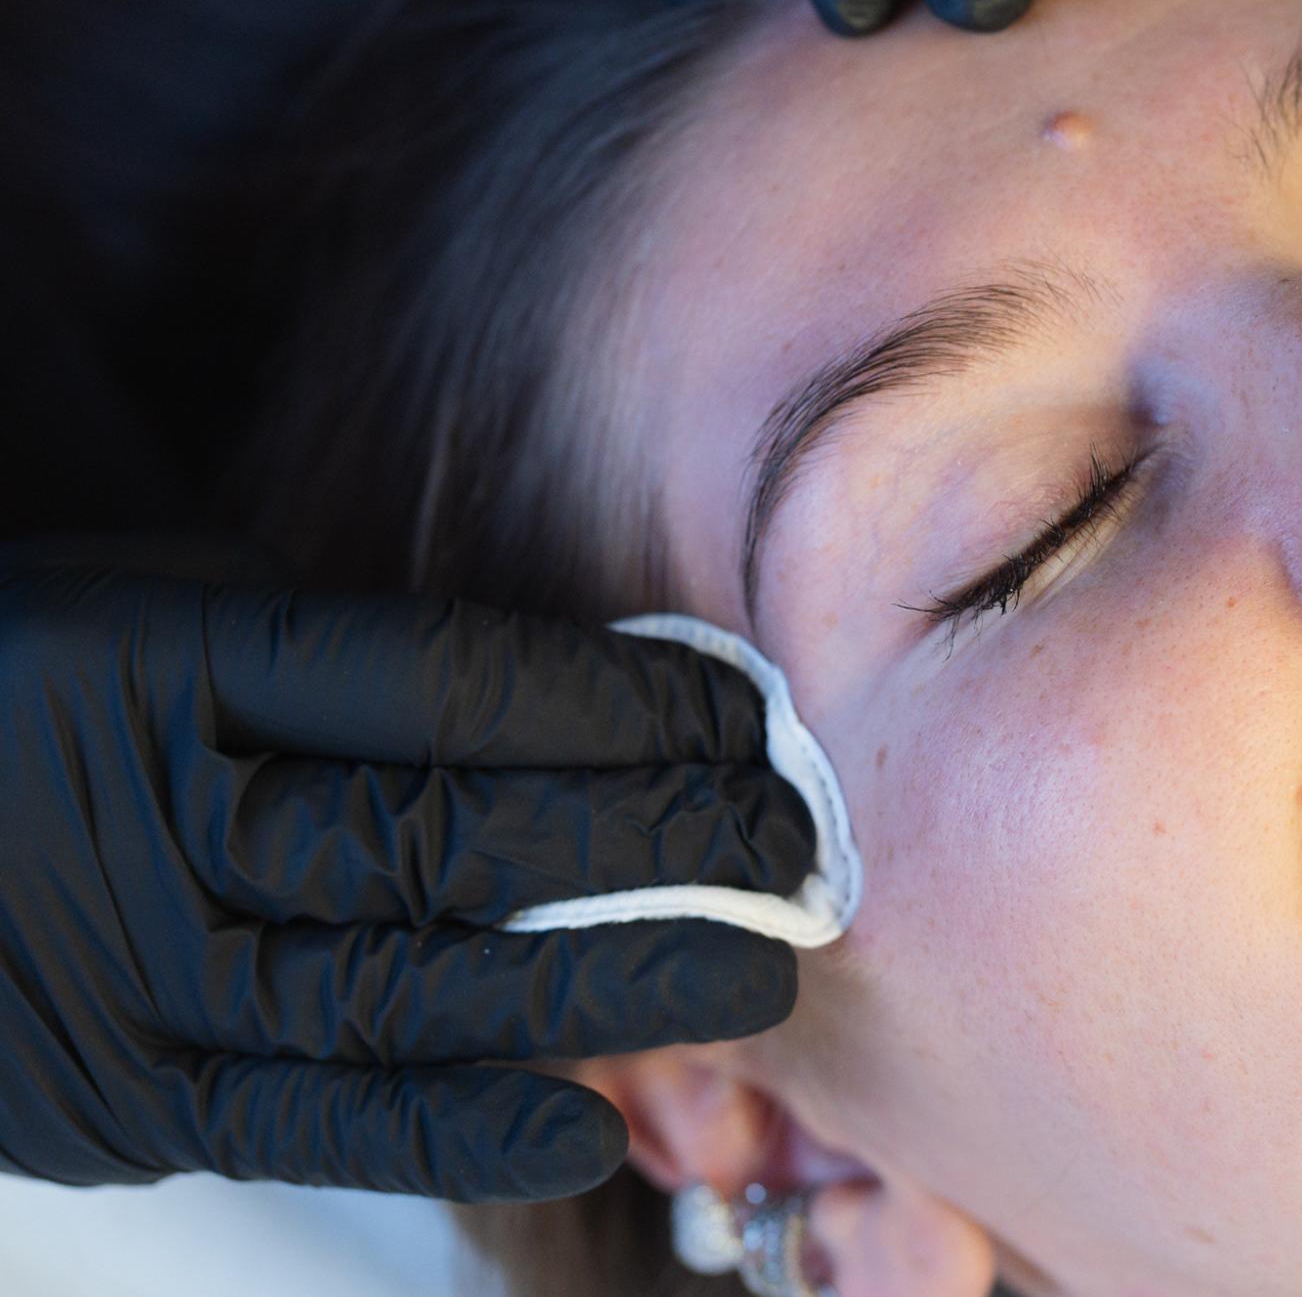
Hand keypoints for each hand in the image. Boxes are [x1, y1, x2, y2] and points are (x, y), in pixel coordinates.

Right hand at [0, 538, 817, 1202]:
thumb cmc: (45, 694)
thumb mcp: (164, 605)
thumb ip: (343, 657)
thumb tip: (586, 704)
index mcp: (164, 664)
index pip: (444, 685)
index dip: (617, 701)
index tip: (739, 712)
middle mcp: (155, 824)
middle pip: (451, 834)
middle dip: (652, 838)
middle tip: (789, 840)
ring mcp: (137, 978)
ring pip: (409, 985)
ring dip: (604, 986)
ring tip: (755, 969)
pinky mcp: (125, 1104)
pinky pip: (312, 1123)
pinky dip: (456, 1134)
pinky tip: (584, 1127)